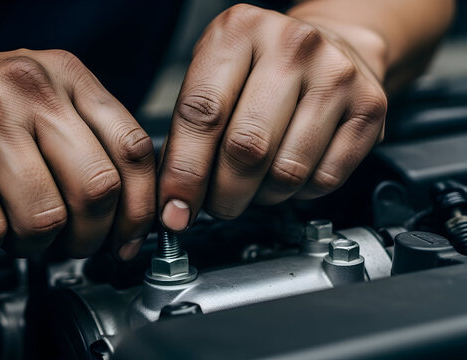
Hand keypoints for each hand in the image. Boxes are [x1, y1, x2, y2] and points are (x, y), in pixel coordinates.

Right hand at [0, 49, 154, 258]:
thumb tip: (129, 206)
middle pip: (98, 187)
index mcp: (63, 75)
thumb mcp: (31, 102)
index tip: (131, 238)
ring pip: (45, 216)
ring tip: (17, 236)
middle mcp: (29, 88)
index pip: (132, 147)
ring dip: (35, 247)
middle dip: (90, 237)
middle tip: (73, 247)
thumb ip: (81, 139)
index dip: (141, 206)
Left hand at [158, 4, 386, 229]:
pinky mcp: (370, 107)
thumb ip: (188, 130)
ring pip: (286, 172)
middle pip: (246, 148)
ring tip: (255, 182)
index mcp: (239, 32)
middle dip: (223, 195)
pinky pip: (324, 180)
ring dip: (262, 196)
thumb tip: (175, 197)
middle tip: (216, 204)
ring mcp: (336, 75)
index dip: (184, 172)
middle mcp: (292, 46)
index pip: (202, 113)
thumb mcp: (213, 76)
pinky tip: (290, 172)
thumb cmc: (262, 68)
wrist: (333, 45)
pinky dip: (299, 193)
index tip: (175, 208)